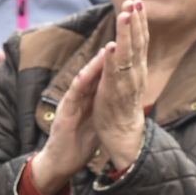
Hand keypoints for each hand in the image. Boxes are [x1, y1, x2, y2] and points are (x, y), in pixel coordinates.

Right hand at [27, 41, 108, 194]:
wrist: (61, 160)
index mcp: (93, 95)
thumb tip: (119, 91)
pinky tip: (89, 72)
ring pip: (87, 77)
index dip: (121, 56)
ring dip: (97, 62)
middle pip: (99, 68)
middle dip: (111, 51)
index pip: (108, 71)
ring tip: (109, 47)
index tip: (134, 41)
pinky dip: (82, 82)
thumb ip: (104, 101)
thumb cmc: (79, 139)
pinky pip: (75, 95)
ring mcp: (73, 101)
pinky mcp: (65, 112)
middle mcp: (83, 93)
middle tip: (123, 34)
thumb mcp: (97, 116)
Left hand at [89, 0, 149, 169]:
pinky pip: (115, 73)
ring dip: (126, 33)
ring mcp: (126, 82)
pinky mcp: (114, 92)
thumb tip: (126, 46)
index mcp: (137, 69)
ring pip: (128, 53)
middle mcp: (136, 72)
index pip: (140, 40)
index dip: (139, 22)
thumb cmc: (121, 108)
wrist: (123, 135)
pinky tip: (112, 45)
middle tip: (135, 0)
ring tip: (126, 14)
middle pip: (137, 42)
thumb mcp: (127, 80)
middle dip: (135, 21)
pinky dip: (114, 58)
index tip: (137, 3)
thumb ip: (128, 63)